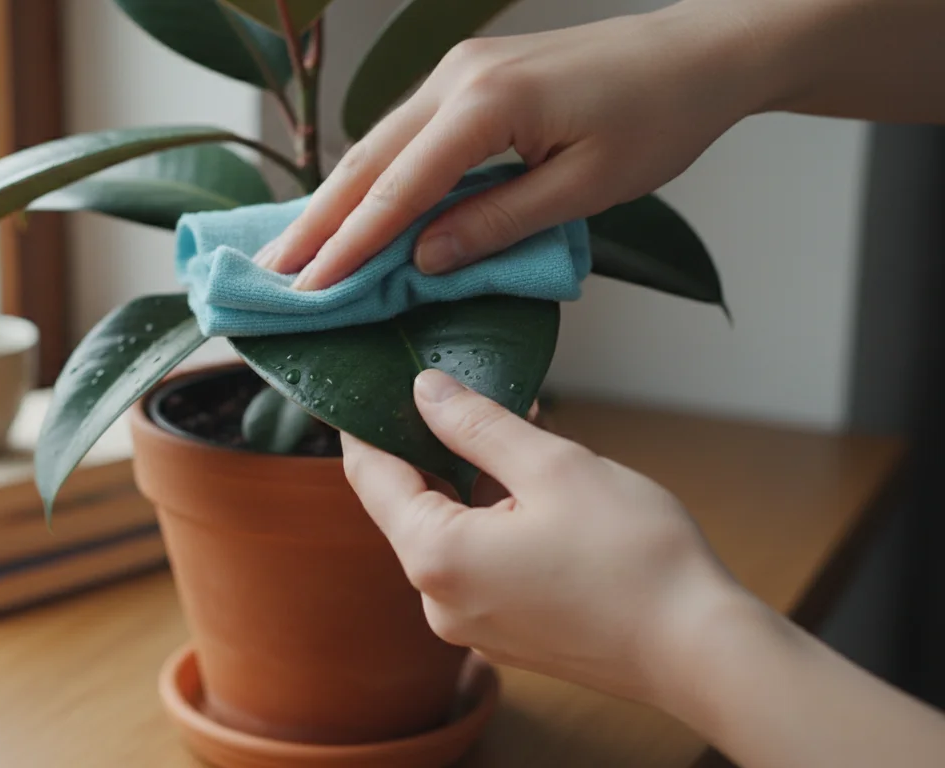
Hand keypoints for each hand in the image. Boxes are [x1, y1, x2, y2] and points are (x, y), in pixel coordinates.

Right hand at [256, 2, 770, 289]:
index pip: (398, 188)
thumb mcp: (585, 189)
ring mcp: (459, 70)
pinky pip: (405, 133)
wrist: (697, 52)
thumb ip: (498, 224)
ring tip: (296, 248)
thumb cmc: (658, 120)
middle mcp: (457, 78)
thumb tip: (423, 260)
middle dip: (317, 220)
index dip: (349, 245)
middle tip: (272, 273)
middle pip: (367, 159)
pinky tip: (352, 207)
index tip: (309, 290)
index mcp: (486, 105)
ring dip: (336, 198)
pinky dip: (373, 176)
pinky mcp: (470, 75)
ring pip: (378, 143)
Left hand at [342, 369, 741, 704]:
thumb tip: (426, 391)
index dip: (366, 424)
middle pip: (408, 505)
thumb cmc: (634, 558)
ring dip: (470, 484)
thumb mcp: (552, 466)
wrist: (700, 650)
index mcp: (435, 555)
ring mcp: (470, 626)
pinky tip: (535, 491)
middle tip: (460, 394)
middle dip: (432, 448)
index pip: (371, 476)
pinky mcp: (504, 635)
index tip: (369, 383)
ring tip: (517, 436)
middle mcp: (438, 600)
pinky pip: (478, 565)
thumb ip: (477, 425)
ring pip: (448, 533)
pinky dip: (493, 522)